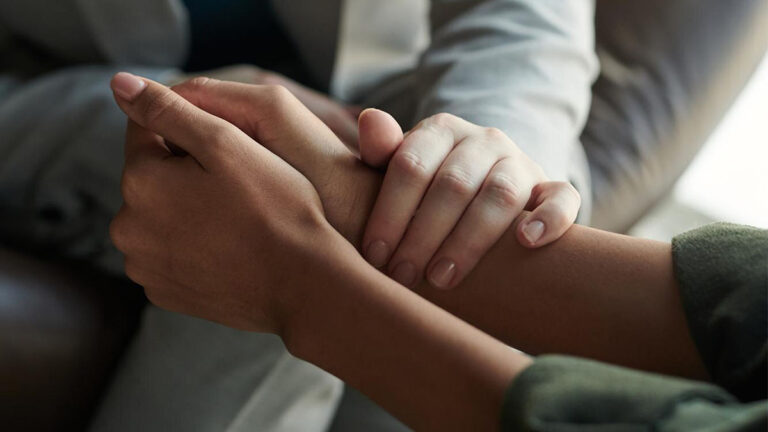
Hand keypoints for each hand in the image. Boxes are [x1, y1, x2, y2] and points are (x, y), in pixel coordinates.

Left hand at [108, 72, 347, 333]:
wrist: (302, 283)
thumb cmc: (274, 207)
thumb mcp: (226, 142)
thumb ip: (168, 109)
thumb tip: (120, 84)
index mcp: (139, 181)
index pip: (145, 131)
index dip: (187, 128)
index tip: (225, 144)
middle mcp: (128, 227)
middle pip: (152, 177)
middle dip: (184, 172)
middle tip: (238, 185)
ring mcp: (145, 266)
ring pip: (160, 216)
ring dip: (186, 208)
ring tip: (236, 217)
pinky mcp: (164, 293)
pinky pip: (171, 253)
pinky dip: (192, 245)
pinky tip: (228, 246)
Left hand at [357, 111, 581, 288]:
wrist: (482, 182)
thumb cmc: (427, 184)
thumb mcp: (399, 166)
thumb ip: (382, 150)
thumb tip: (370, 120)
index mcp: (442, 130)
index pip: (412, 165)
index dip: (390, 211)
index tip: (375, 254)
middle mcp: (484, 140)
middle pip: (453, 184)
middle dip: (423, 234)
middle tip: (402, 275)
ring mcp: (521, 163)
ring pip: (501, 194)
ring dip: (469, 239)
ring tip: (442, 277)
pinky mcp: (550, 188)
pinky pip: (562, 198)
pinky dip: (549, 219)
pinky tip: (527, 242)